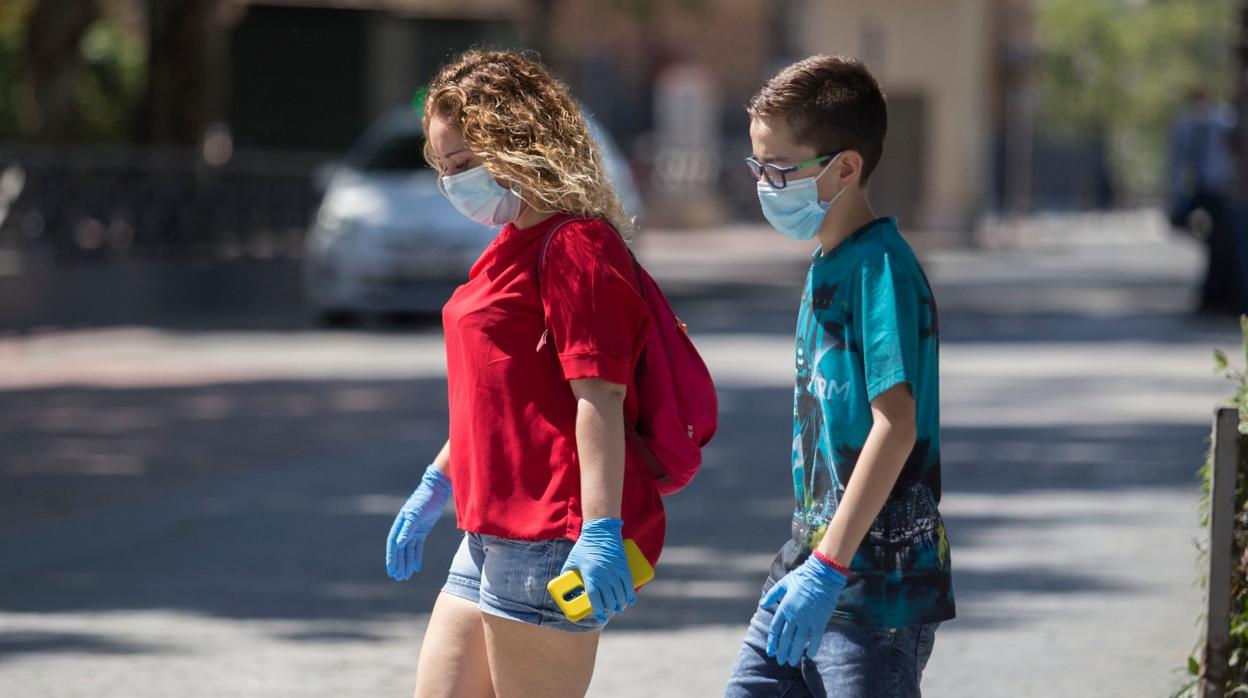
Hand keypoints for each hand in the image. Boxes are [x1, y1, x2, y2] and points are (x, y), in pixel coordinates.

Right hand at [385, 464, 451, 580]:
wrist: (436, 490)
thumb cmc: (424, 500)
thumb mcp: (416, 514)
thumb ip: (408, 529)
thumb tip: (399, 545)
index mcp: (400, 525)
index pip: (393, 545)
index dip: (392, 558)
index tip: (391, 571)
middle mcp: (404, 529)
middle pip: (400, 550)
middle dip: (399, 564)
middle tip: (398, 577)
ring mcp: (413, 530)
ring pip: (408, 550)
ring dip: (407, 562)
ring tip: (406, 576)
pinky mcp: (422, 530)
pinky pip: (417, 546)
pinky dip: (416, 556)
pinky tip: (416, 567)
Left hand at [560, 518, 635, 622]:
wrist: (601, 531)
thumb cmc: (585, 546)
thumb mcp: (572, 560)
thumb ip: (566, 572)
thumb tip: (561, 582)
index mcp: (590, 576)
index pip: (595, 599)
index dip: (598, 610)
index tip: (598, 616)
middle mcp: (604, 576)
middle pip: (609, 599)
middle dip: (609, 609)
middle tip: (608, 613)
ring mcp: (616, 572)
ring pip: (620, 595)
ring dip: (620, 605)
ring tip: (618, 609)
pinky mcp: (624, 568)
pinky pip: (629, 586)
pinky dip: (630, 596)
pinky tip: (629, 601)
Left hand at [760, 552, 848, 666]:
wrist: (822, 574)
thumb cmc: (802, 577)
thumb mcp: (783, 583)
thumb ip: (772, 595)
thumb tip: (762, 604)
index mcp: (784, 608)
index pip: (775, 630)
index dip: (773, 642)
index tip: (771, 652)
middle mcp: (794, 616)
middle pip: (785, 638)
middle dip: (782, 651)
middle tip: (780, 661)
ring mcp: (807, 619)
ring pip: (798, 641)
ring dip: (794, 653)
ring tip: (791, 661)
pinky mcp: (820, 620)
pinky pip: (816, 638)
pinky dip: (813, 647)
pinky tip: (810, 655)